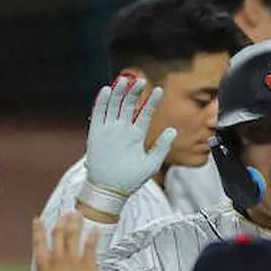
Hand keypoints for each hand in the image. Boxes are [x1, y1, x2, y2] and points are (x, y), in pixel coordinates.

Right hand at [9, 213, 98, 270]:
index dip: (38, 229)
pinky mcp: (89, 266)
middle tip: (65, 213)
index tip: (38, 219)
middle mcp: (58, 258)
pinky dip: (93, 237)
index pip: (39, 241)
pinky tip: (96, 229)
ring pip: (74, 236)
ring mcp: (74, 261)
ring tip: (78, 213)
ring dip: (76, 223)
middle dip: (61, 221)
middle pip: (59, 234)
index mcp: (43, 264)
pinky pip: (91, 248)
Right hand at [76, 77, 176, 216]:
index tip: (160, 90)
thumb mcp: (151, 163)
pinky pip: (98, 114)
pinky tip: (108, 90)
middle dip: (134, 92)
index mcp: (137, 135)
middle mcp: (123, 129)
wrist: (110, 190)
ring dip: (119, 92)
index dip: (152, 101)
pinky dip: (102, 102)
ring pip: (114, 105)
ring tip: (125, 79)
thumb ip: (162, 146)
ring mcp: (109, 130)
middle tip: (141, 80)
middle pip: (129, 105)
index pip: (145, 113)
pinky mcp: (96, 133)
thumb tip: (173, 130)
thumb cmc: (131, 179)